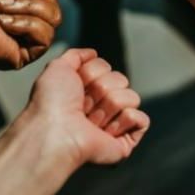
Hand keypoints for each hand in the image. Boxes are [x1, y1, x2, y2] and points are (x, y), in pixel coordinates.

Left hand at [22, 48, 149, 166]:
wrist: (55, 133)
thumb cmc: (51, 103)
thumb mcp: (57, 68)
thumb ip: (75, 56)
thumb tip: (93, 53)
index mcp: (86, 91)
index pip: (105, 67)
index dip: (91, 73)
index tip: (76, 86)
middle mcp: (100, 106)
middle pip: (120, 79)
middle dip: (101, 89)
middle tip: (83, 106)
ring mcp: (114, 124)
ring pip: (132, 97)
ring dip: (110, 106)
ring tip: (92, 121)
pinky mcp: (125, 141)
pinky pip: (142, 119)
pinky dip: (127, 120)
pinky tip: (108, 130)